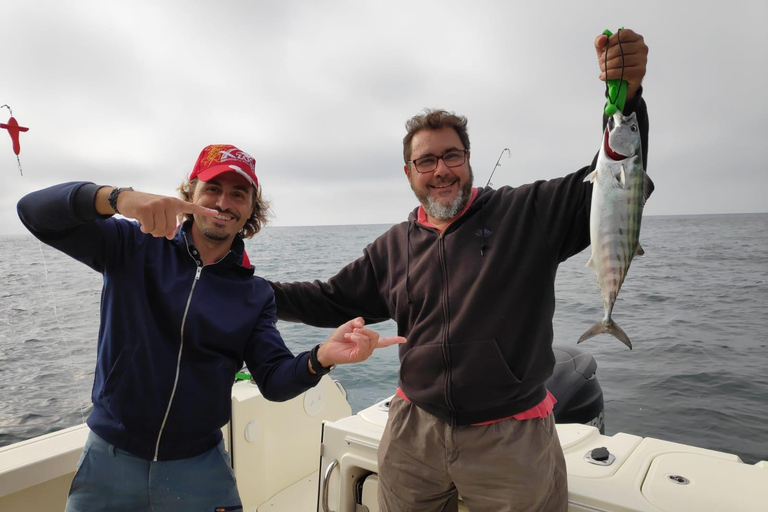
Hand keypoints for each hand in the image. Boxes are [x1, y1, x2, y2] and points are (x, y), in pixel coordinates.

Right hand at [97, 187, 217, 239]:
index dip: (204, 211)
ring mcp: (158, 204)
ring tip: (147, 221)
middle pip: (169, 229)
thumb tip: (170, 236)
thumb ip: (168, 224)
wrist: (126, 199)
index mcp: (174, 203)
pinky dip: (144, 228)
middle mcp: (168, 202)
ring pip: (159, 230)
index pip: (192, 207)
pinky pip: (149, 228)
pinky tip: (140, 220)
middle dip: (160, 232)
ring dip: (151, 230)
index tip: (216, 213)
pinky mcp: (147, 209)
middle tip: (152, 224)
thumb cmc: (146, 208)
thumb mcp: (160, 214)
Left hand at [315, 317, 405, 367]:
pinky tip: (349, 337)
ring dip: (359, 333)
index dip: (394, 340)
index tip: (404, 339)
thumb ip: (357, 322)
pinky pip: (363, 343)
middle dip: (365, 330)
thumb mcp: (349, 325)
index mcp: (368, 342)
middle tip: (353, 330)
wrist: (328, 348)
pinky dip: (357, 337)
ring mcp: (364, 354)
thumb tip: (361, 323)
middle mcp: (368, 349)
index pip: (384, 342)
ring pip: (370, 339)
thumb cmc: (339, 338)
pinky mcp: (358, 356)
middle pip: (376, 336)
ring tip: (349, 334)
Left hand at [594, 28, 647, 100]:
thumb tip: (602, 38)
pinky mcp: (640, 72)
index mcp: (636, 38)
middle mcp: (642, 47)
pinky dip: (609, 74)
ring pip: (619, 61)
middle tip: (601, 63)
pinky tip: (603, 77)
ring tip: (603, 70)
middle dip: (606, 57)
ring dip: (606, 67)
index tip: (603, 49)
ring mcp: (643, 59)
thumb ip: (600, 42)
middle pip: (620, 48)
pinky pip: (621, 71)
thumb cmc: (614, 64)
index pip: (623, 34)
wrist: (621, 84)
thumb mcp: (605, 51)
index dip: (610, 41)